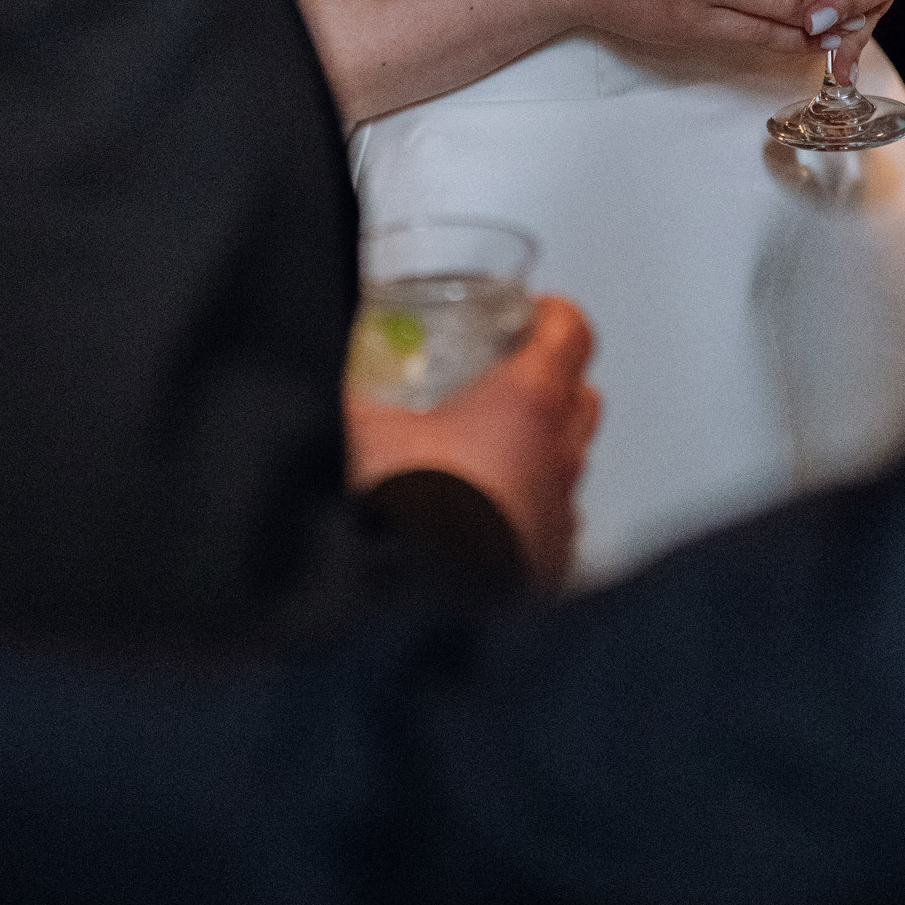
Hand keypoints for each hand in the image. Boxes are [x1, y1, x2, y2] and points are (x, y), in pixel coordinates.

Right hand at [345, 295, 599, 589]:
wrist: (396, 590)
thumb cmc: (389, 507)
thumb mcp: (357, 422)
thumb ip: (353, 378)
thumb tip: (323, 351)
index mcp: (528, 404)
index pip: (573, 335)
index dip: (554, 317)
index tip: (532, 314)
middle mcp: (558, 458)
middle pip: (581, 398)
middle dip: (551, 381)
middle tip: (503, 379)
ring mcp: (559, 519)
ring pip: (570, 464)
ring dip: (540, 451)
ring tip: (487, 453)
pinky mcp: (549, 571)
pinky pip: (554, 526)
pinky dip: (529, 512)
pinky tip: (485, 517)